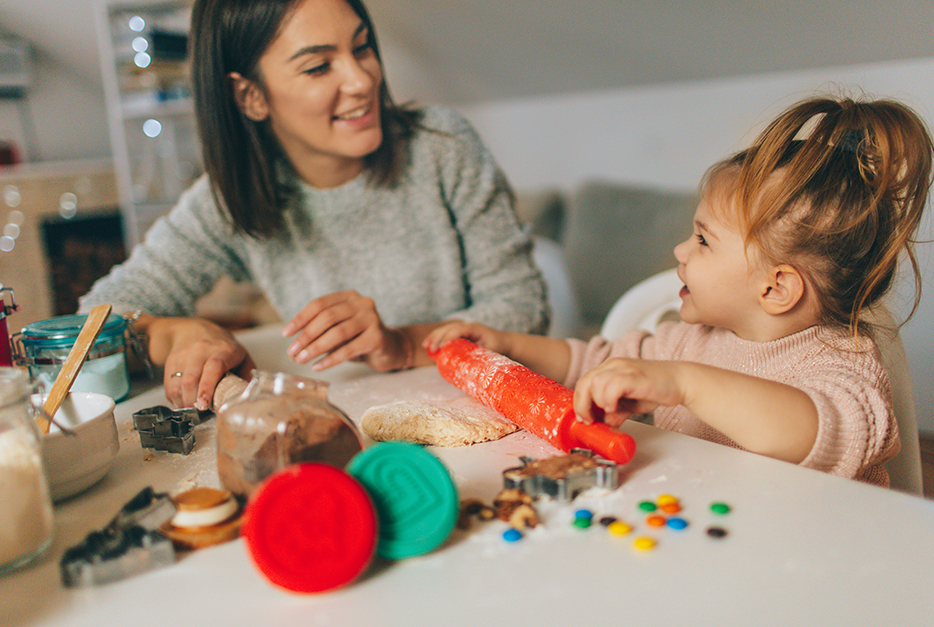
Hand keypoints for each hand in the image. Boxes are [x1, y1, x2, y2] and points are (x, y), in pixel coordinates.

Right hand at [145, 316, 255, 410]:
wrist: (193, 329)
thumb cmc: (221, 347)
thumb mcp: (241, 355)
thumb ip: (247, 374)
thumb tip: (249, 395)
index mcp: (223, 350)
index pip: (213, 367)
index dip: (207, 387)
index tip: (205, 404)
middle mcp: (201, 350)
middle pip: (191, 380)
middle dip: (193, 401)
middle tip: (200, 412)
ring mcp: (184, 355)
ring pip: (178, 384)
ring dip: (183, 401)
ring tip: (192, 408)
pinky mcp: (171, 361)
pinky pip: (169, 384)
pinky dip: (175, 397)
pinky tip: (183, 401)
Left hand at [282, 290, 410, 371]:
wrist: (390, 349)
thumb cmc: (358, 339)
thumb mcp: (339, 330)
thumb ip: (321, 331)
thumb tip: (295, 345)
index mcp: (349, 296)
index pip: (319, 304)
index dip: (301, 318)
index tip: (286, 334)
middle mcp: (362, 303)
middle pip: (327, 317)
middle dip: (306, 336)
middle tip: (292, 352)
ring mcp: (372, 319)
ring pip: (338, 333)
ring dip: (316, 348)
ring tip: (302, 360)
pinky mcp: (377, 337)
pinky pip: (349, 349)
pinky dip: (331, 359)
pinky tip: (319, 366)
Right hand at [422, 321, 509, 354]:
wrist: (504, 342)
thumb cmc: (499, 347)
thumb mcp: (491, 352)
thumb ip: (480, 357)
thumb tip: (468, 368)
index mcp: (475, 328)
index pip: (460, 329)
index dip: (450, 336)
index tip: (442, 346)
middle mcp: (468, 326)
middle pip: (449, 328)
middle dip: (438, 337)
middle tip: (431, 349)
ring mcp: (463, 328)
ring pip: (445, 329)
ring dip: (434, 336)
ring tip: (425, 346)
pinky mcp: (460, 334)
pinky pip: (446, 333)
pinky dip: (437, 338)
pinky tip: (428, 344)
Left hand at [573, 358, 683, 426]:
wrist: (681, 381)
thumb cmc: (656, 388)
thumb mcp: (630, 404)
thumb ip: (616, 411)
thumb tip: (605, 422)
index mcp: (610, 368)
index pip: (584, 382)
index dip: (580, 401)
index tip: (584, 418)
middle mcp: (614, 365)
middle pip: (584, 382)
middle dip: (582, 404)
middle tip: (589, 420)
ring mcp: (623, 368)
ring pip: (595, 383)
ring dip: (597, 401)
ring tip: (609, 411)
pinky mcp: (634, 375)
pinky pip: (612, 385)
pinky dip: (609, 399)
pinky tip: (615, 407)